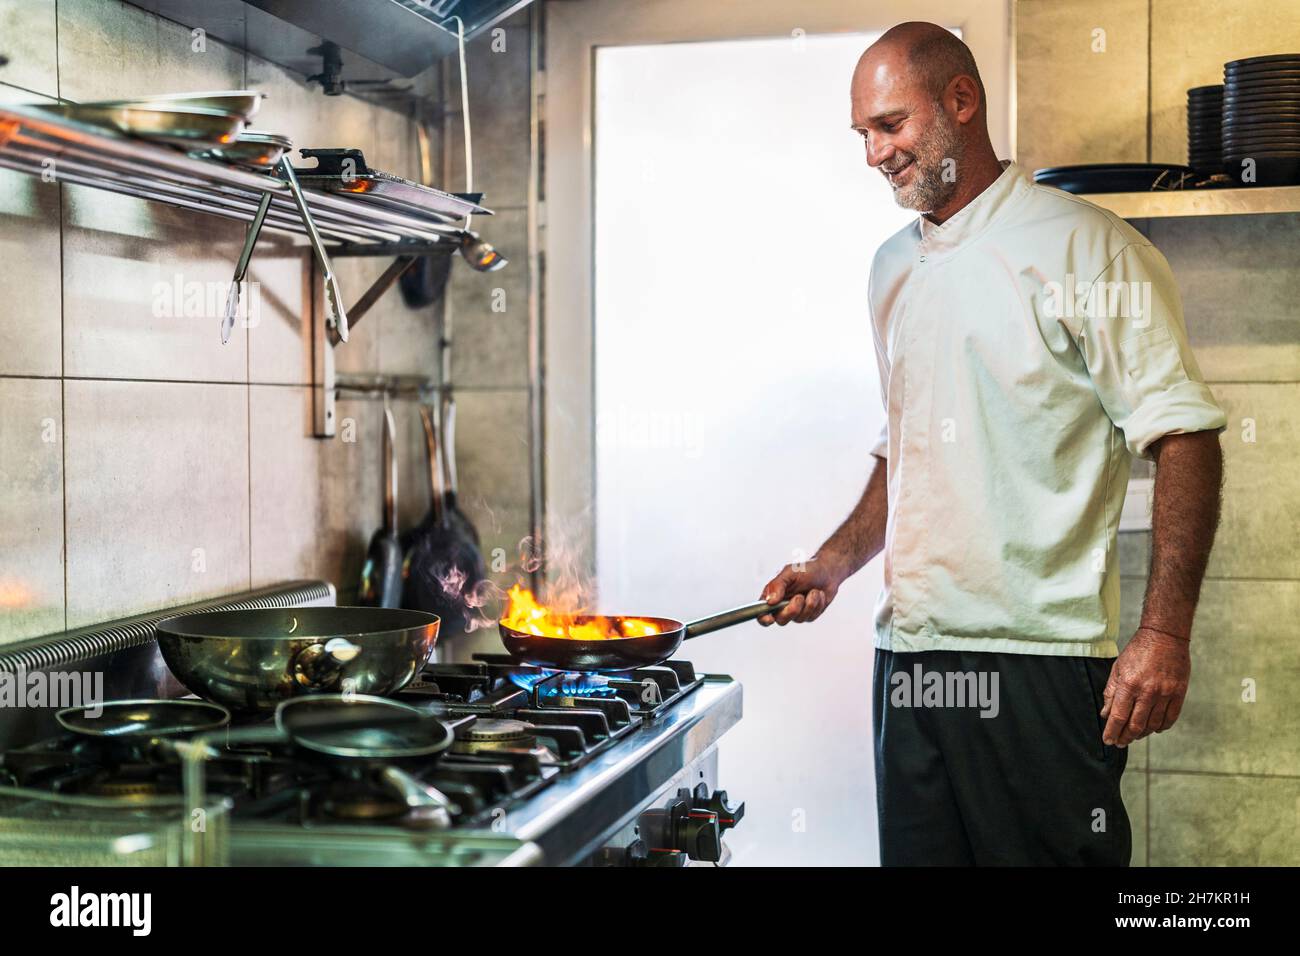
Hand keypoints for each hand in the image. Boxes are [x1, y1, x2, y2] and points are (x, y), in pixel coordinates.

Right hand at [758, 554, 849, 625]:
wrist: (827, 571)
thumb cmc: (805, 570)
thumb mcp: (789, 572)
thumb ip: (777, 585)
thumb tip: (769, 601)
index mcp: (772, 595)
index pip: (761, 612)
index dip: (763, 618)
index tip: (770, 618)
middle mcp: (782, 606)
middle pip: (781, 620)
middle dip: (792, 610)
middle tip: (799, 597)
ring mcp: (796, 612)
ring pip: (799, 619)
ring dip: (809, 603)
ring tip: (813, 590)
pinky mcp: (809, 615)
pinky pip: (811, 616)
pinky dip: (817, 603)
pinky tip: (818, 594)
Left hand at [1100, 627, 1191, 746]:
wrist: (1165, 637)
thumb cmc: (1138, 651)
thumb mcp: (1118, 668)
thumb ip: (1111, 692)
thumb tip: (1106, 714)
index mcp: (1129, 684)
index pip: (1118, 716)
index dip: (1112, 731)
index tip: (1108, 741)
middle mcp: (1148, 691)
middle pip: (1136, 724)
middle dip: (1126, 737)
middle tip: (1120, 742)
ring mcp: (1165, 693)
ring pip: (1153, 724)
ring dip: (1142, 734)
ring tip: (1135, 736)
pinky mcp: (1179, 693)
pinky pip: (1170, 718)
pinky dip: (1161, 727)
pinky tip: (1154, 728)